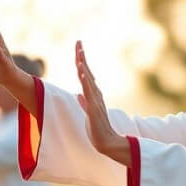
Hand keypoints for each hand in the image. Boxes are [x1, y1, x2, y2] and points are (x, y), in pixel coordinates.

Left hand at [74, 40, 129, 165]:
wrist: (107, 143)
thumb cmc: (97, 130)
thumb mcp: (88, 114)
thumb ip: (84, 103)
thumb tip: (78, 94)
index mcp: (92, 95)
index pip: (85, 75)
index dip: (81, 62)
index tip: (78, 48)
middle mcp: (95, 95)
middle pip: (86, 72)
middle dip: (81, 57)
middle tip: (78, 42)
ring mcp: (95, 101)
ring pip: (88, 80)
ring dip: (83, 66)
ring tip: (79, 53)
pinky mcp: (94, 109)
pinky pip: (89, 92)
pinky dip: (85, 82)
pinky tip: (82, 73)